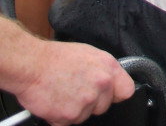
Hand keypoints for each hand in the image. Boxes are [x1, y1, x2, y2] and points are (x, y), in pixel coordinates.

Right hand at [16, 40, 134, 125]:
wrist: (31, 64)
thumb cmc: (55, 57)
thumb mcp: (89, 54)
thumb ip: (103, 70)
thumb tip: (109, 81)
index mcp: (109, 68)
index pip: (126, 91)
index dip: (116, 94)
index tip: (109, 95)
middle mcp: (101, 85)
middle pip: (103, 106)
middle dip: (90, 103)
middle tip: (75, 91)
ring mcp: (85, 102)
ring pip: (84, 116)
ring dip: (73, 110)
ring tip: (62, 93)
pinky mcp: (68, 115)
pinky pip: (67, 123)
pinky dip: (59, 118)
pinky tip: (54, 102)